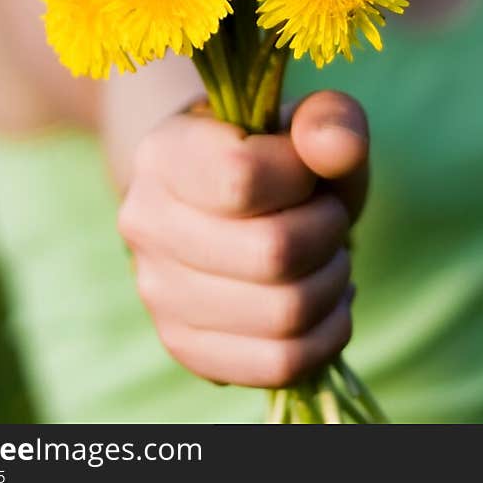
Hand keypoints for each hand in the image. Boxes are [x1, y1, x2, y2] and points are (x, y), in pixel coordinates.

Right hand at [117, 89, 368, 387]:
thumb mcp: (307, 124)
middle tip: (330, 216)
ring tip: (329, 257)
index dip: (299, 177)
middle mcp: (145, 223)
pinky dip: (326, 334)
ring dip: (333, 282)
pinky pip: (280, 363)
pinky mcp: (184, 346)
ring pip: (284, 313)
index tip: (306, 171)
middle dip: (328, 232)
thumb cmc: (274, 158)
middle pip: (273, 252)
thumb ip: (330, 118)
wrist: (228, 205)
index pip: (241, 178)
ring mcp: (157, 292)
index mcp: (164, 152)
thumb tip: (337, 147)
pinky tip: (324, 300)